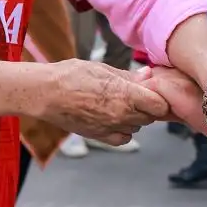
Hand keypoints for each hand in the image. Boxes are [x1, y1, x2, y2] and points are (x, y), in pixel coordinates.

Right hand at [31, 59, 168, 144]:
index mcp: (126, 95)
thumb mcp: (103, 69)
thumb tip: (148, 75)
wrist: (46, 94)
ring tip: (121, 104)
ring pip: (138, 127)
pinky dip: (124, 131)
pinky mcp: (100, 137)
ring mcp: (111, 128)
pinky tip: (116, 119)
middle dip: (148, 107)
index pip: (160, 105)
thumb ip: (129, 76)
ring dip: (136, 118)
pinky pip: (124, 138)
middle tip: (137, 95)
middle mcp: (122, 115)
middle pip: (151, 117)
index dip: (160, 98)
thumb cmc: (72, 75)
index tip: (154, 92)